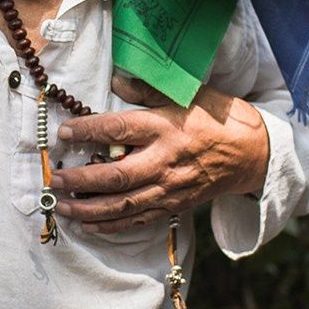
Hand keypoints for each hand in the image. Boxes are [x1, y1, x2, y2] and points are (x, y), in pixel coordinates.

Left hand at [49, 75, 270, 232]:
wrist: (253, 154)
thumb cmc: (218, 119)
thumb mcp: (188, 94)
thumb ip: (149, 90)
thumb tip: (116, 82)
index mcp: (167, 128)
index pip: (119, 129)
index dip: (88, 131)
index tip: (64, 133)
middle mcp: (166, 161)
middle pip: (116, 176)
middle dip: (81, 180)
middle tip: (55, 178)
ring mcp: (170, 187)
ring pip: (124, 205)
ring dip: (89, 209)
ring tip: (61, 206)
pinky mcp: (175, 205)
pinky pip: (138, 220)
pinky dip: (111, 225)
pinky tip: (88, 225)